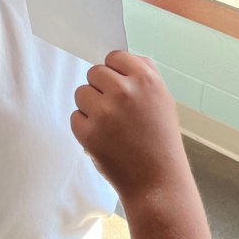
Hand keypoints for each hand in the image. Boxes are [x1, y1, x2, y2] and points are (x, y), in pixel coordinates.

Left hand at [71, 51, 186, 201]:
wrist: (158, 182)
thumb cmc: (161, 141)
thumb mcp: (164, 100)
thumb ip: (144, 74)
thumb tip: (121, 58)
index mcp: (146, 80)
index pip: (115, 57)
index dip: (115, 72)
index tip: (120, 87)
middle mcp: (124, 92)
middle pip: (94, 72)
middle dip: (101, 88)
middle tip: (114, 109)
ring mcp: (104, 112)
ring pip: (81, 93)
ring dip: (90, 107)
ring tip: (110, 125)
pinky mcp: (88, 133)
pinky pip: (75, 117)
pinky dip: (85, 127)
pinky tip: (103, 139)